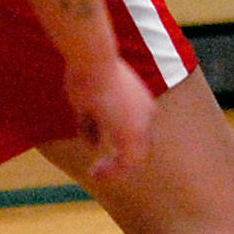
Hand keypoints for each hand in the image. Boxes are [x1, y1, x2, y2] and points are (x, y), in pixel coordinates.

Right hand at [66, 58, 155, 182]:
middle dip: (119, 161)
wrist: (93, 59)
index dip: (121, 144)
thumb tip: (93, 146)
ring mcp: (141, 123)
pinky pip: (126, 163)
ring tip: (95, 174)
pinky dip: (112, 171)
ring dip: (114, 170)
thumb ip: (92, 126)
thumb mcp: (87, 103)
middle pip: (139, 147)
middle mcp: (146, 113)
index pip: (136, 130)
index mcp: (140, 102)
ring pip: (134, 158)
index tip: (101, 150)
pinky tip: (95, 173)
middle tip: (99, 169)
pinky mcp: (131, 132)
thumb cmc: (88, 72)